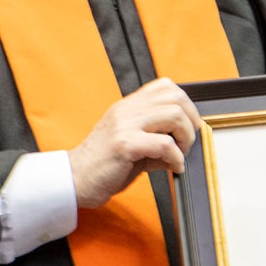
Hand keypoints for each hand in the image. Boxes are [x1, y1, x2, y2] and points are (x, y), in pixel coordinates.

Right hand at [69, 78, 200, 208]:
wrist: (75, 179)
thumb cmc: (102, 164)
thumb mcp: (131, 143)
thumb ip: (155, 138)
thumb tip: (182, 145)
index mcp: (128, 106)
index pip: (166, 86)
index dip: (186, 104)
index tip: (187, 125)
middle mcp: (126, 110)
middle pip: (176, 98)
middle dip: (190, 121)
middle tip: (186, 143)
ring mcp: (124, 125)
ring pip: (174, 115)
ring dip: (186, 138)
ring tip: (180, 155)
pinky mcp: (124, 145)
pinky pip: (165, 144)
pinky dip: (177, 158)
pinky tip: (174, 167)